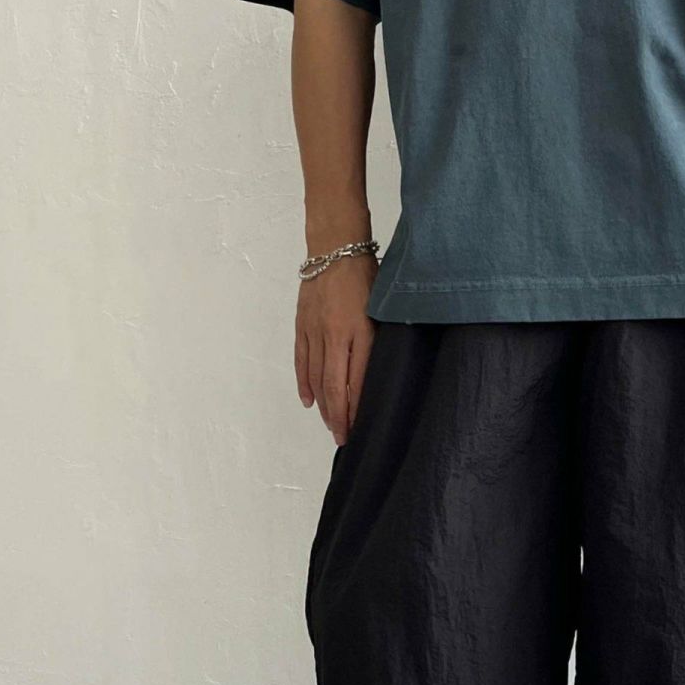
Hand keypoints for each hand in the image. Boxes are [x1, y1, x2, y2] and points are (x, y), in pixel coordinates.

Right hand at [295, 253, 377, 444]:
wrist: (335, 247)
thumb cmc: (366, 274)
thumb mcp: (382, 307)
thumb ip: (379, 340)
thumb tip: (378, 373)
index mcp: (360, 330)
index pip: (358, 379)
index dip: (357, 408)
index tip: (359, 427)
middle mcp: (335, 334)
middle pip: (335, 385)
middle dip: (339, 416)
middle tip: (342, 437)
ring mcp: (315, 331)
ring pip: (317, 377)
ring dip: (323, 405)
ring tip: (330, 424)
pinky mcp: (302, 325)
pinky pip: (302, 361)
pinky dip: (305, 383)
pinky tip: (309, 401)